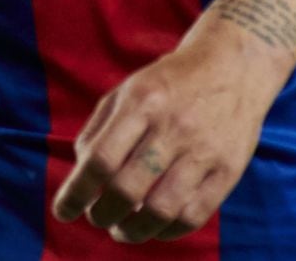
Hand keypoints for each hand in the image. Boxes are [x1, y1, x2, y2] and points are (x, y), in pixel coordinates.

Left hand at [51, 24, 281, 243]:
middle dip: (103, 214)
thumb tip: (80, 173)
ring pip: (160, 210)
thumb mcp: (130, 88)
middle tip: (97, 218)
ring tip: (122, 230)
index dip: (76, 192)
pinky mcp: (228, 170)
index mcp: (142, 101)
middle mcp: (172, 125)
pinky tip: (155, 227)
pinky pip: (193, 215)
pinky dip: (168, 231)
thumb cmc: (171, 81)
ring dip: (133, 231)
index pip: (100, 159)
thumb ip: (100, 127)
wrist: (234, 63)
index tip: (62, 211)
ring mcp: (203, 149)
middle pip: (127, 189)